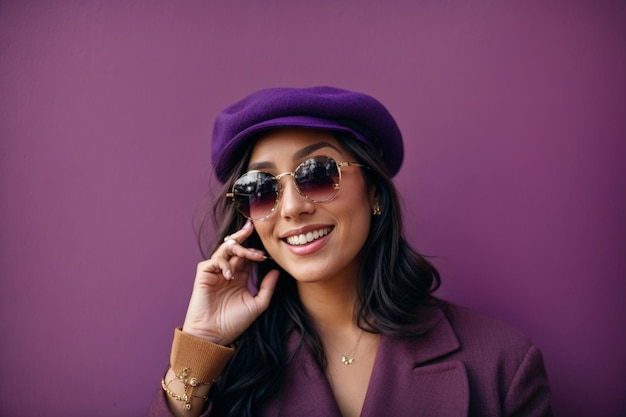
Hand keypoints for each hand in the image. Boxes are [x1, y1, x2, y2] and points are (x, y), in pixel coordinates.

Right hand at [181, 220, 278, 344]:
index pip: (247, 256)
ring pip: (224, 250)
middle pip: (235, 247)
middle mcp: (227, 272)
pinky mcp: (203, 275)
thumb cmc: (234, 323)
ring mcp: (215, 272)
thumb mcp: (257, 304)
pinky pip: (214, 261)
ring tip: (251, 255)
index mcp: (239, 277)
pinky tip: (231, 275)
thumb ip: (267, 287)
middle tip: (253, 229)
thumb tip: (277, 270)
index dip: (255, 248)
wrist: (214, 335)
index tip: (266, 245)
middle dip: (244, 237)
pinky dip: (224, 264)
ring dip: (238, 248)